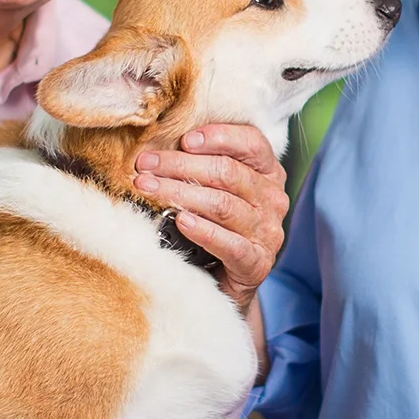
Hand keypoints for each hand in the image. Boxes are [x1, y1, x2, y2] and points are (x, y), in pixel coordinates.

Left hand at [133, 124, 288, 310]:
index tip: (184, 139)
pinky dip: (203, 231)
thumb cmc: (217, 225)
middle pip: (228, 173)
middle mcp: (273, 199)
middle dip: (181, 165)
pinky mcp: (257, 262)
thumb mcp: (217, 189)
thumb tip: (161, 146)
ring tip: (149, 189)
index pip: (252, 143)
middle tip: (145, 165)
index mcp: (268, 173)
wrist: (226, 281)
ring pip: (223, 204)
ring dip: (181, 194)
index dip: (218, 137)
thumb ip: (203, 166)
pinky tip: (181, 222)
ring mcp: (268, 232)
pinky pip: (229, 243)